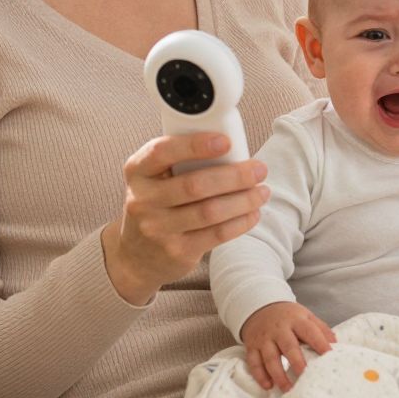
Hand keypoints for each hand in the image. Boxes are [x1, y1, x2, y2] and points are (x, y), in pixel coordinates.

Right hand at [101, 132, 269, 305]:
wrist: (136, 255)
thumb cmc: (157, 204)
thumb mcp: (155, 179)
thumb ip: (180, 163)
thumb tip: (232, 150)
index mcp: (137, 171)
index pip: (162, 151)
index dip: (195, 145)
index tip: (225, 141)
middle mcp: (142, 200)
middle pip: (195, 185)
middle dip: (234, 176)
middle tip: (259, 169)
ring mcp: (158, 229)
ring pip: (210, 211)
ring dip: (244, 200)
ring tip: (262, 191)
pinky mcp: (177, 252)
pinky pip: (216, 234)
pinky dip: (240, 222)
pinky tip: (253, 213)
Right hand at [239, 302, 337, 394]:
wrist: (259, 306)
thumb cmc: (288, 316)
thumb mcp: (306, 316)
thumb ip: (321, 329)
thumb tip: (336, 344)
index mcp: (296, 320)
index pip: (310, 332)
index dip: (320, 344)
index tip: (329, 357)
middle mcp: (279, 329)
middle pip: (288, 347)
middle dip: (297, 363)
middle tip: (306, 377)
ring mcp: (264, 338)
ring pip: (270, 358)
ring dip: (279, 375)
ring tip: (288, 389)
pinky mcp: (252, 346)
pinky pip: (254, 362)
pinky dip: (260, 375)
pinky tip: (268, 385)